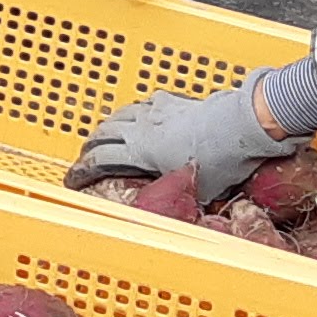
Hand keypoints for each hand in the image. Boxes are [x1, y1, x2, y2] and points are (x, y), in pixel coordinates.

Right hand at [69, 75, 292, 200]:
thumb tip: (186, 216)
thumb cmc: (223, 159)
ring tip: (104, 136)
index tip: (72, 180)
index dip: (81, 171)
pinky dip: (133, 113)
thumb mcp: (202, 190)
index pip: (99, 160)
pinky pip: (143, 105)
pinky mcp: (172, 101)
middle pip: (102, 134)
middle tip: (85, 157)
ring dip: (107, 127)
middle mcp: (142, 128)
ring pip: (119, 116)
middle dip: (89, 147)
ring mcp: (156, 111)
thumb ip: (183, 196)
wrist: (243, 124)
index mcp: (142, 151)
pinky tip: (139, 116)